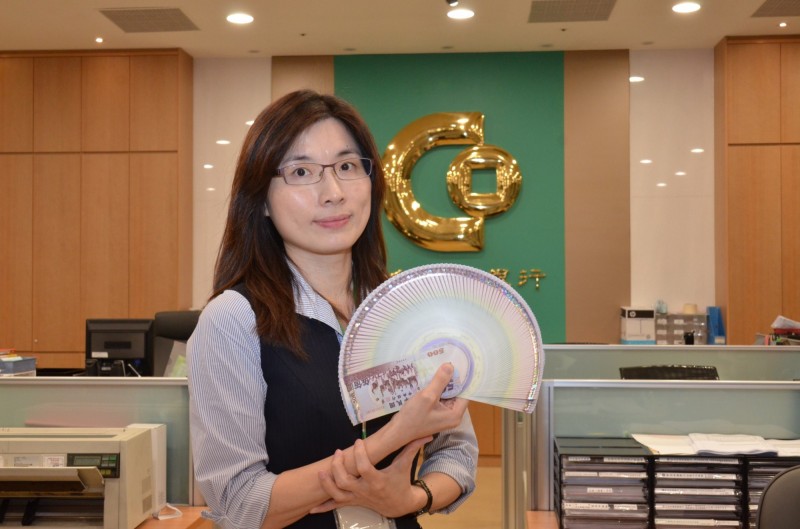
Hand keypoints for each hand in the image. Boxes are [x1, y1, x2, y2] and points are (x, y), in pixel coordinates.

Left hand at [311, 436, 430, 517]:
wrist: (400, 505)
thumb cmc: (401, 481)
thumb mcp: (406, 464)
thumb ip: (412, 448)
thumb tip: (426, 434)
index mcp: (377, 480)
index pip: (364, 467)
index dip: (360, 454)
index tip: (357, 442)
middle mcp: (365, 490)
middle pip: (345, 481)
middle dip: (338, 467)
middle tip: (338, 453)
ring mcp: (357, 498)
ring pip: (337, 494)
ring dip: (327, 484)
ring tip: (322, 471)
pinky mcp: (353, 503)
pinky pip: (335, 506)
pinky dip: (323, 507)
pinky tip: (311, 507)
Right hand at [389, 363, 468, 444]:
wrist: (397, 431)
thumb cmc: (413, 417)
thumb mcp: (427, 396)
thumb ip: (440, 381)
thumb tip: (450, 365)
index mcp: (455, 414)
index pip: (464, 393)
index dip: (461, 379)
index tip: (456, 364)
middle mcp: (452, 416)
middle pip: (456, 393)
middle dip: (450, 380)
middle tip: (445, 363)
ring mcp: (444, 416)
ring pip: (447, 395)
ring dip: (441, 384)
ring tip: (437, 368)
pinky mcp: (436, 414)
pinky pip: (439, 399)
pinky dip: (436, 390)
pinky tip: (429, 380)